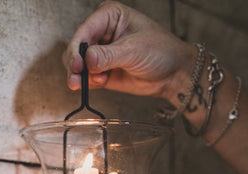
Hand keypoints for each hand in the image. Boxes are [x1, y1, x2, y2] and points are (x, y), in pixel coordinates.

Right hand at [62, 1, 194, 101]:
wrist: (172, 74)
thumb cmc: (160, 51)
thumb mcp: (134, 49)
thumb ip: (108, 55)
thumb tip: (87, 58)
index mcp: (109, 16)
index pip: (84, 30)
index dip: (76, 48)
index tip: (77, 65)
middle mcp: (101, 33)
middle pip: (76, 47)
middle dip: (75, 64)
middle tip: (77, 77)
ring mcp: (100, 53)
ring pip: (78, 65)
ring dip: (79, 76)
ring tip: (87, 83)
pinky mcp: (101, 71)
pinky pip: (86, 78)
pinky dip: (88, 83)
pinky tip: (100, 82)